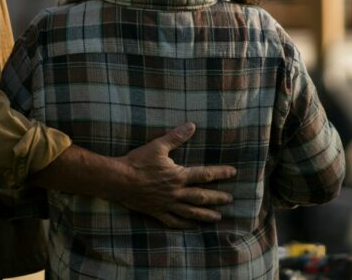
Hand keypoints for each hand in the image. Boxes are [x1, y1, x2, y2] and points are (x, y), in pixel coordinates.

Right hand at [115, 122, 236, 228]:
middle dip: (217, 198)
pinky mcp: (156, 212)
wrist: (118, 180)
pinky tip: (192, 226)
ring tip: (218, 217)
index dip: (220, 173)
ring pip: (190, 212)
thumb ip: (176, 137)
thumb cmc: (137, 162)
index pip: (204, 175)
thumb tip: (191, 126)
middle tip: (230, 199)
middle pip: (201, 196)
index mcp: (178, 176)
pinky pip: (173, 221)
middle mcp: (175, 192)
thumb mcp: (157, 146)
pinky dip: (184, 224)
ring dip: (205, 215)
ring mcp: (167, 204)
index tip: (233, 173)